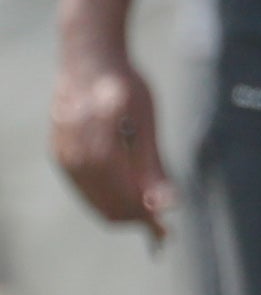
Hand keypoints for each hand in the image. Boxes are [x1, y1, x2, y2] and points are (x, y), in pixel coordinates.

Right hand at [50, 51, 173, 242]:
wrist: (89, 62)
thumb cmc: (126, 89)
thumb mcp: (147, 124)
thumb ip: (153, 167)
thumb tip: (165, 205)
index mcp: (101, 147)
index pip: (125, 200)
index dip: (147, 220)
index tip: (166, 232)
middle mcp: (75, 157)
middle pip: (108, 207)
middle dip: (136, 219)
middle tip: (162, 222)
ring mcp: (64, 158)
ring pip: (96, 202)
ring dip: (122, 210)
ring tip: (149, 208)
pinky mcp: (60, 157)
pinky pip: (85, 190)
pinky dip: (107, 197)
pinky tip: (127, 192)